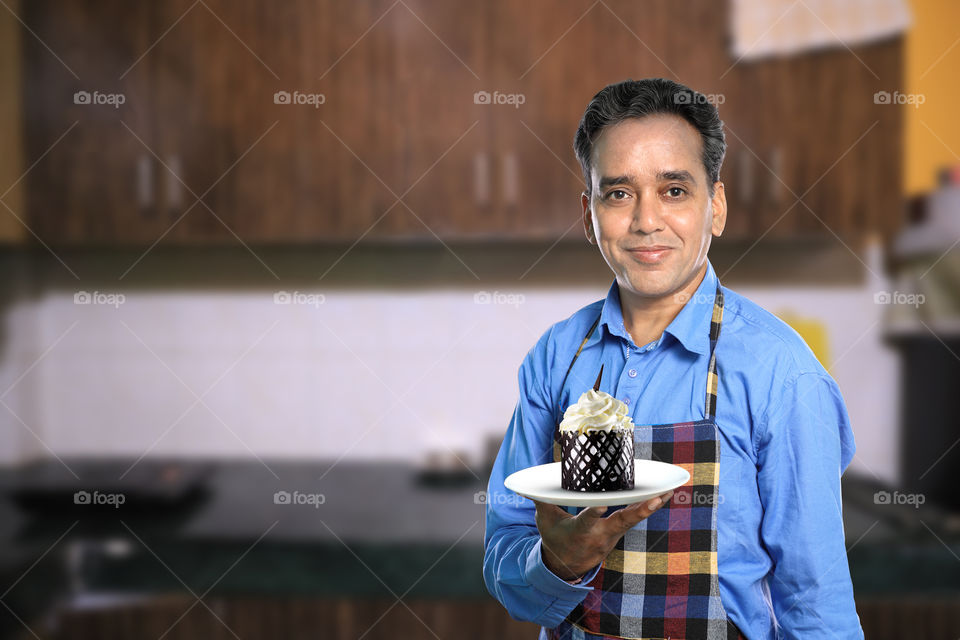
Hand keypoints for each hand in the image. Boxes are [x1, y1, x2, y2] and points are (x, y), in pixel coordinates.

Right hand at [533, 490, 673, 580]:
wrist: (568, 565)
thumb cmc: (555, 538)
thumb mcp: (545, 522)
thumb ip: (541, 501)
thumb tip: (526, 484)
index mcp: (580, 531)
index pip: (587, 521)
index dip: (595, 513)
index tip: (603, 505)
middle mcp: (601, 534)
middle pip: (622, 522)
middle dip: (640, 511)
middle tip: (656, 499)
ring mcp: (613, 534)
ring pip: (634, 519)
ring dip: (652, 506)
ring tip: (668, 491)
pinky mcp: (620, 531)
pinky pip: (637, 518)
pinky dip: (650, 506)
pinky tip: (664, 494)